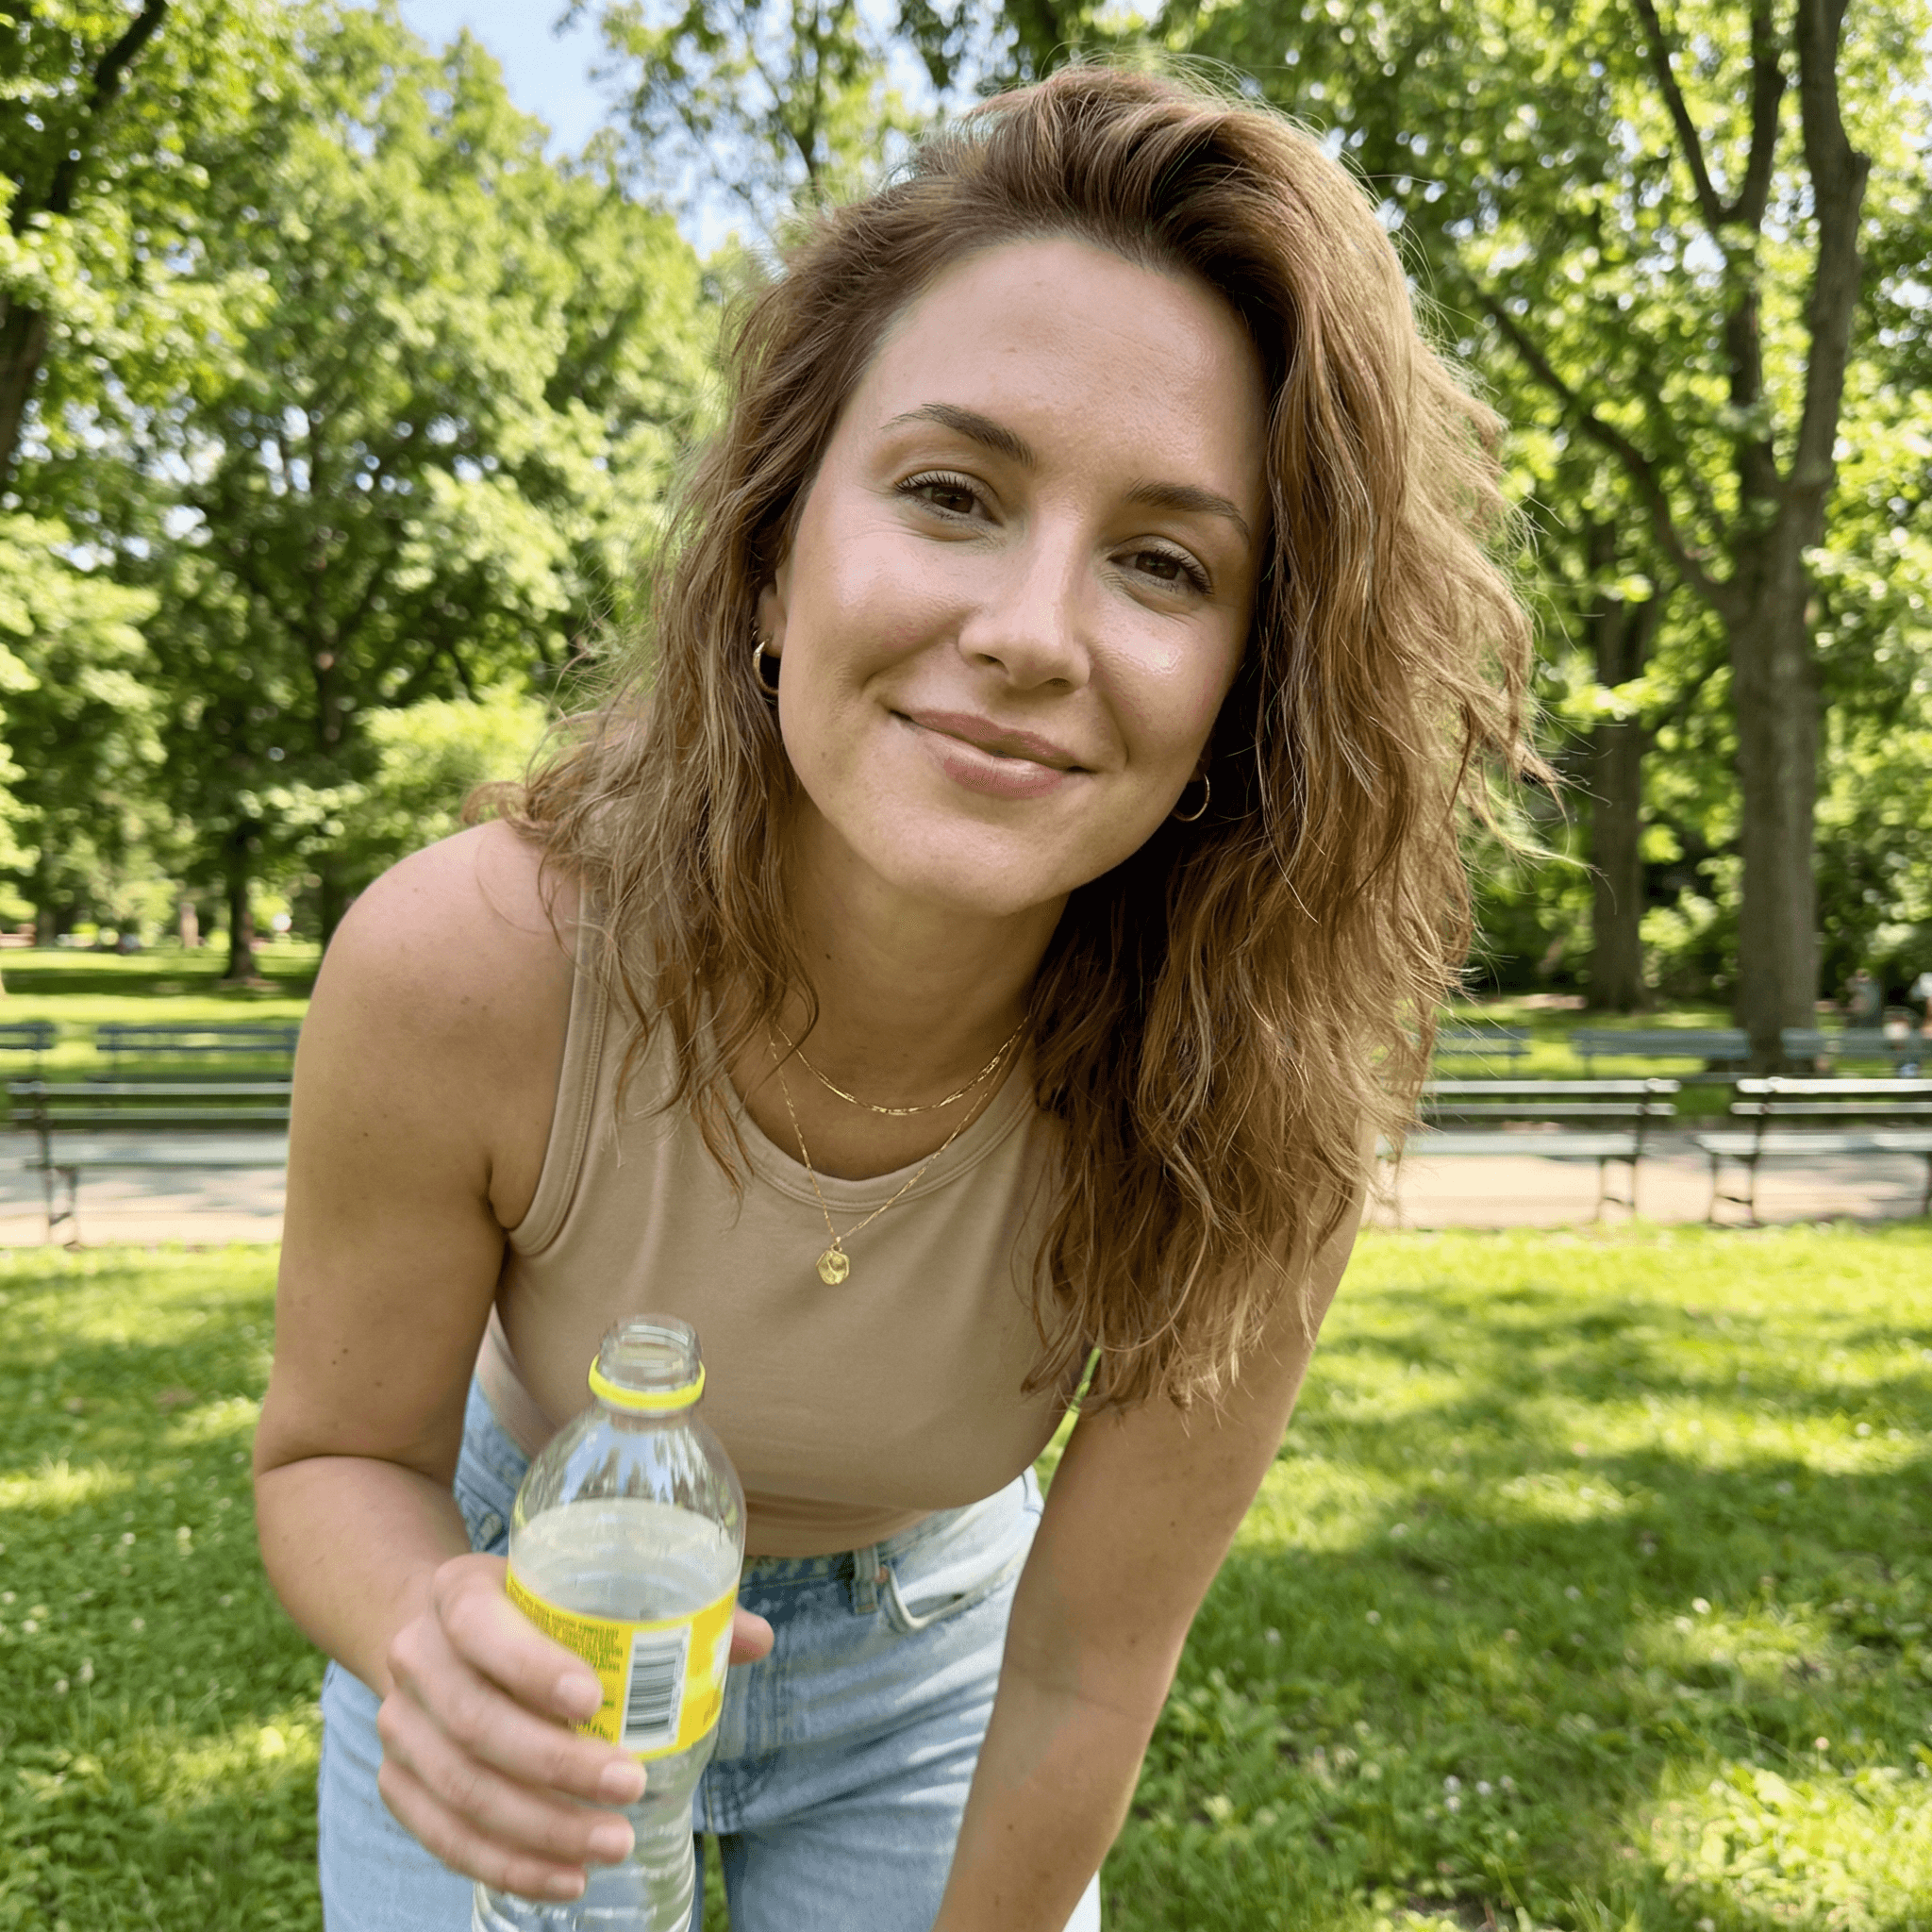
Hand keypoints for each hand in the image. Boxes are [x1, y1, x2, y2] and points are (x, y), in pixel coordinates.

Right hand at [377, 1552, 774, 1901]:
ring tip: (613, 1844)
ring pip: (461, 1790)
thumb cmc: (530, 1610)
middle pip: (477, 1723)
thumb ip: (663, 1611)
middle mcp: (416, 1656)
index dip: (531, 1666)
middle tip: (630, 1786)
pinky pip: (444, 1837)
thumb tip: (755, 1638)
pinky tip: (566, 1879)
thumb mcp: (575, 1586)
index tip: (594, 1700)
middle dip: (556, 1766)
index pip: (482, 1627)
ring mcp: (400, 1725)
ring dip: (540, 1829)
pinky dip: (506, 1864)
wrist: (439, 1633)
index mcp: (458, 1592)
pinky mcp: (398, 1782)